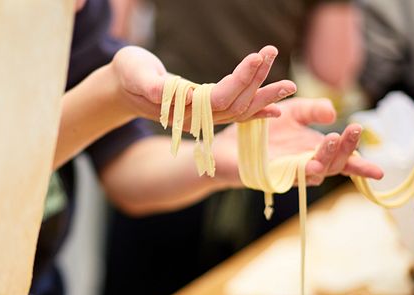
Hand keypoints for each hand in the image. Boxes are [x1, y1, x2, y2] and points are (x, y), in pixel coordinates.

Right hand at [111, 45, 296, 124]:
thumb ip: (151, 85)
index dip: (240, 79)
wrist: (124, 88)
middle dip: (258, 81)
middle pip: (235, 104)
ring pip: (239, 110)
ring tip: (290, 85)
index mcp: (181, 109)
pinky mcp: (206, 112)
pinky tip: (275, 109)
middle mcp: (195, 119)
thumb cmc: (129, 75)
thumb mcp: (135, 74)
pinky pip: (235, 114)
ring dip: (264, 96)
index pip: (219, 98)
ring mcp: (201, 118)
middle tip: (275, 56)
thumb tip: (168, 93)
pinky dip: (256, 111)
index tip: (257, 57)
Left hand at [217, 98, 383, 185]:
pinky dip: (302, 171)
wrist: (228, 142)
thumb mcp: (293, 111)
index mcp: (314, 151)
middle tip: (353, 130)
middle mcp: (305, 166)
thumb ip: (313, 110)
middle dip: (347, 150)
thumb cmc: (264, 129)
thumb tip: (333, 114)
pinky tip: (312, 162)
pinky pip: (289, 179)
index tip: (380, 172)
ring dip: (327, 157)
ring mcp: (289, 175)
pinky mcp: (270, 178)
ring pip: (315, 173)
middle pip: (334, 166)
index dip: (360, 167)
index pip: (342, 160)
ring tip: (333, 139)